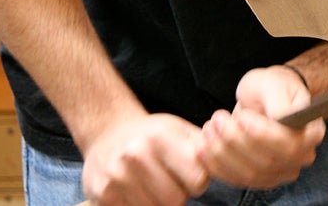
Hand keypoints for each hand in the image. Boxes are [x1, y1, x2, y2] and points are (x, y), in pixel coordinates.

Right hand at [82, 113, 209, 205]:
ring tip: (152, 184)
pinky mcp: (104, 193)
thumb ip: (203, 145)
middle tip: (170, 181)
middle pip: (176, 200)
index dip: (198, 181)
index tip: (191, 175)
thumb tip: (223, 157)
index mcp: (162, 138)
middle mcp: (137, 155)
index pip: (197, 179)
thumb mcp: (179, 130)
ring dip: (158, 203)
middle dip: (178, 195)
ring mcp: (118, 175)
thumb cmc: (151, 134)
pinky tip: (136, 190)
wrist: (107, 133)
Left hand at [197, 65, 325, 188]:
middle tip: (217, 119)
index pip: (288, 144)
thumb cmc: (273, 86)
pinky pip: (237, 180)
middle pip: (266, 162)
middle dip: (236, 142)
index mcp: (311, 132)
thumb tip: (278, 119)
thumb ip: (278, 100)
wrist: (265, 97)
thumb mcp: (274, 83)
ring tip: (209, 128)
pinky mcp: (260, 178)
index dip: (262, 135)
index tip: (242, 117)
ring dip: (222, 154)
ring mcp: (281, 171)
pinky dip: (217, 166)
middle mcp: (301, 156)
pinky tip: (203, 148)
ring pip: (249, 174)